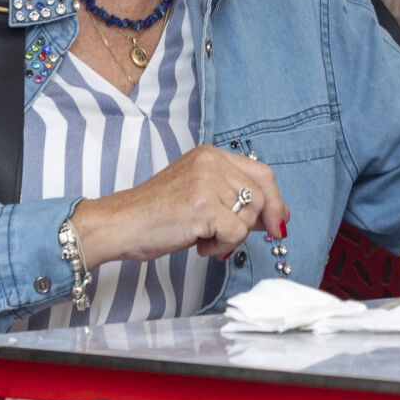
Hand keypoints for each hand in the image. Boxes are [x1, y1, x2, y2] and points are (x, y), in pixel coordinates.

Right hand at [71, 145, 287, 267]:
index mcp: (210, 154)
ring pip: (249, 217)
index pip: (262, 172)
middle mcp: (211, 161)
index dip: (275, 199)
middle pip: (261, 196)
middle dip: (257, 223)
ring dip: (231, 236)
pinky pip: (236, 233)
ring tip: (203, 237)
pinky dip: (222, 246)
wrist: (120, 224)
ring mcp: (207, 182)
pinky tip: (200, 245)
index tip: (279, 222)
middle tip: (239, 239)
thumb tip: (278, 216)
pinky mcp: (203, 207)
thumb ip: (233, 196)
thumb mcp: (199, 192)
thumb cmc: (155, 214)